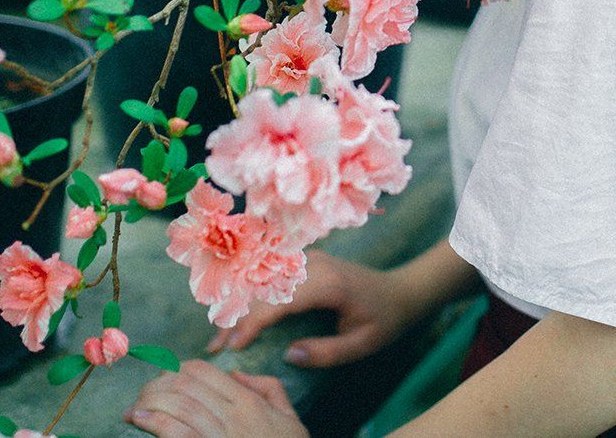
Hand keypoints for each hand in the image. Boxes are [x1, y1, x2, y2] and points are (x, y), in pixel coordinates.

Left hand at [126, 360, 306, 437]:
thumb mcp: (290, 419)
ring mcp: (220, 437)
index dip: (176, 371)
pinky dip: (155, 423)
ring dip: (150, 402)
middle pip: (185, 385)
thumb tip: (235, 374)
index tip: (163, 380)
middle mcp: (233, 415)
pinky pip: (179, 434)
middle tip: (143, 396)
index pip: (203, 372)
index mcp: (248, 402)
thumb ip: (268, 389)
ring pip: (178, 405)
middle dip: (157, 386)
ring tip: (135, 409)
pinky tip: (140, 419)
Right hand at [206, 250, 421, 366]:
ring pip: (263, 279)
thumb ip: (327, 352)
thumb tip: (288, 355)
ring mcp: (309, 259)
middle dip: (236, 317)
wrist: (399, 291)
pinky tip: (237, 317)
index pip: (280, 301)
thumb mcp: (361, 345)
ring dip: (239, 306)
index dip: (252, 323)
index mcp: (328, 285)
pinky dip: (251, 296)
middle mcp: (314, 265)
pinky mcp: (305, 261)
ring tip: (219, 335)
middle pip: (265, 288)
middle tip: (216, 347)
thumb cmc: (383, 320)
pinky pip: (271, 276)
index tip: (234, 346)